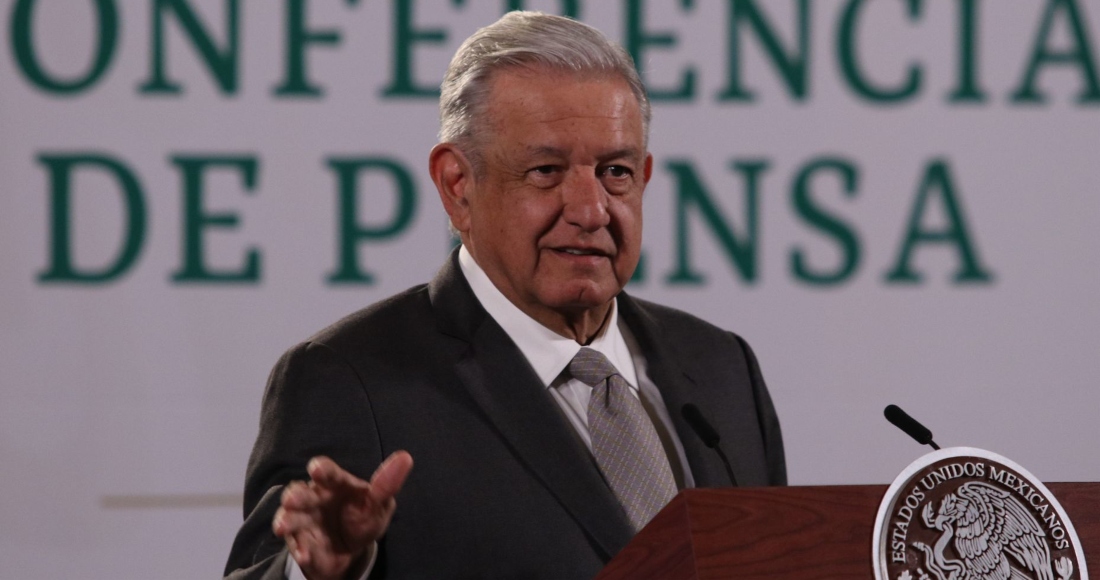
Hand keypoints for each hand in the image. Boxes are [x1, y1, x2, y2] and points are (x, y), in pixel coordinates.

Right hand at [273, 451, 413, 579]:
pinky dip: (300, 549)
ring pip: (290, 517)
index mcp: (335, 484)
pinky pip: (297, 545)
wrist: (352, 548)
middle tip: (292, 500)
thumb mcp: (379, 503)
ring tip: (282, 527)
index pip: (326, 472)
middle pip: (300, 493)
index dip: (321, 469)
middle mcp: (314, 499)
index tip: (316, 468)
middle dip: (295, 496)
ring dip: (286, 521)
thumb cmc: (364, 516)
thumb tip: (406, 457)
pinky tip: (306, 554)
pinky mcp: (301, 542)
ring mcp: (305, 521)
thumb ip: (387, 484)